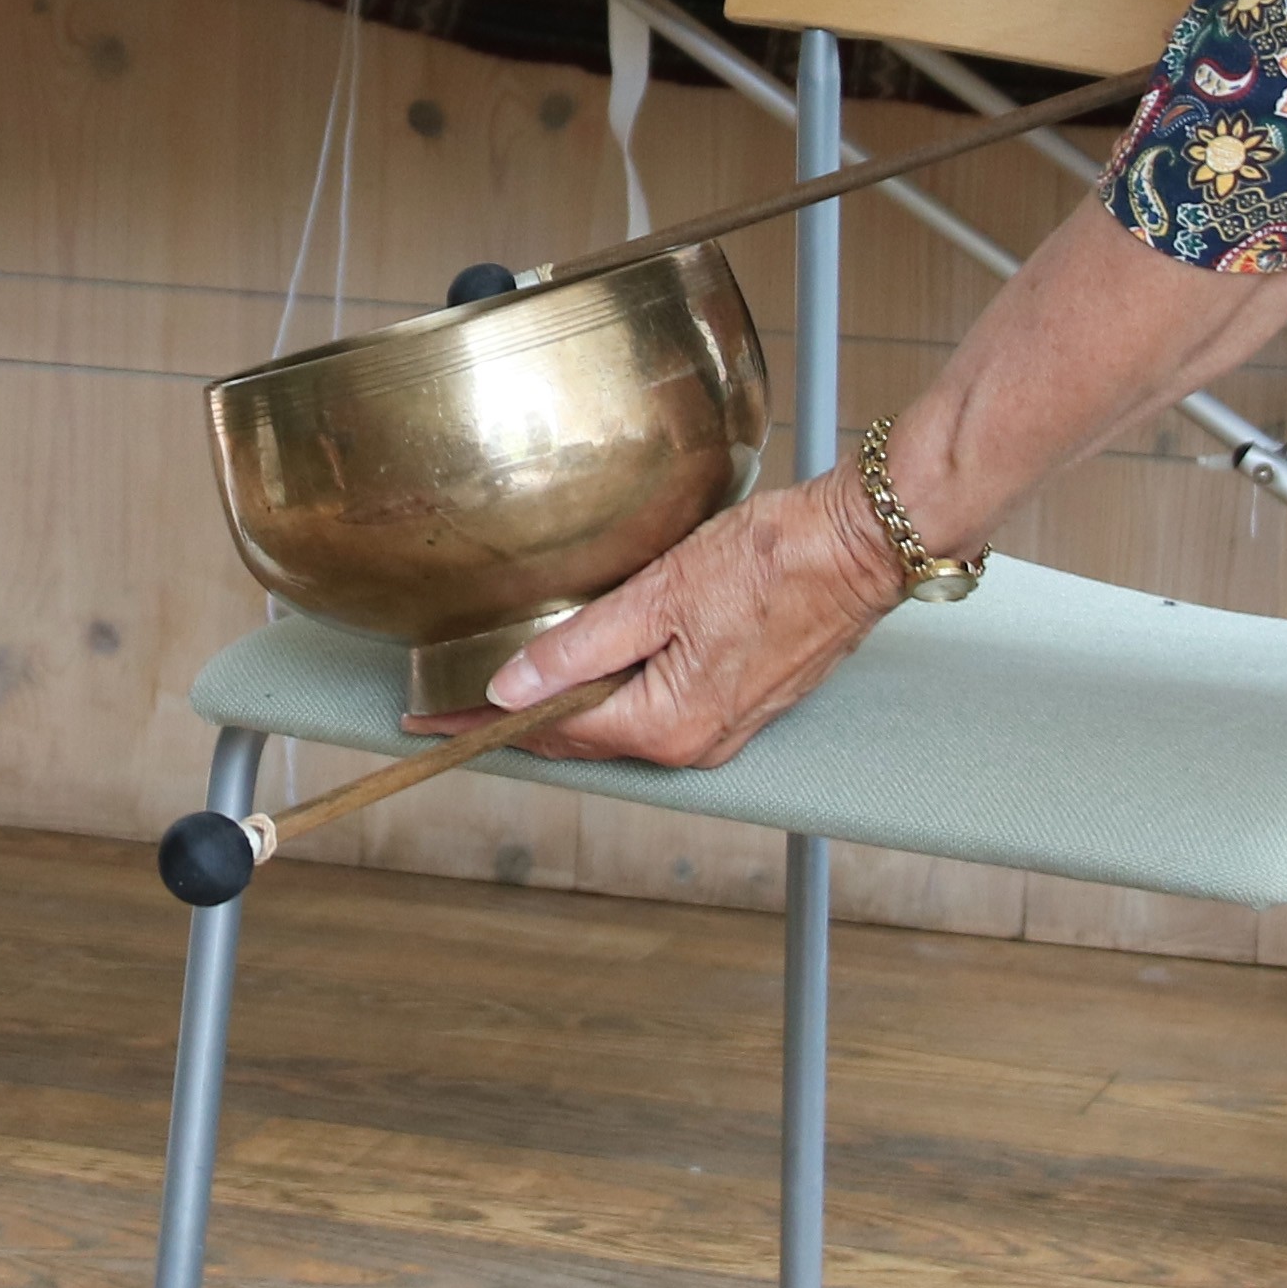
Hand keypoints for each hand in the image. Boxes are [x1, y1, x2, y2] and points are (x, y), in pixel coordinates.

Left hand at [413, 468, 906, 768]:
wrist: (861, 546)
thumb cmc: (775, 558)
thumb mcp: (660, 594)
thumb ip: (580, 647)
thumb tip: (511, 689)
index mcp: (668, 724)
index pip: (551, 732)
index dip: (482, 724)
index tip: (425, 721)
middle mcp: (695, 741)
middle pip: (584, 739)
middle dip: (517, 723)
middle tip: (452, 706)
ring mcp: (723, 726)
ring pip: (620, 726)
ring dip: (565, 711)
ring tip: (508, 692)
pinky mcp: (741, 700)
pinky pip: (656, 709)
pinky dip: (612, 696)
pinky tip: (590, 673)